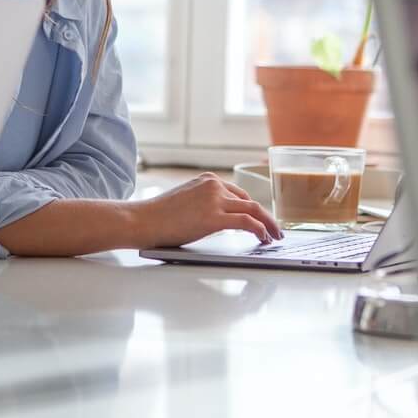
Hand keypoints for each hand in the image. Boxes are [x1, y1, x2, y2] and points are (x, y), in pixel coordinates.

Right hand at [131, 173, 280, 247]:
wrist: (142, 220)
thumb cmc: (157, 216)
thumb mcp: (185, 201)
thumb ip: (203, 203)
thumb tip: (218, 219)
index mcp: (207, 180)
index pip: (238, 193)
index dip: (252, 208)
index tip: (260, 219)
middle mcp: (214, 185)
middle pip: (250, 200)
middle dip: (266, 216)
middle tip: (276, 229)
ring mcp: (215, 199)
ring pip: (253, 209)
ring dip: (268, 224)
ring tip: (275, 236)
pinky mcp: (214, 216)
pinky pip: (246, 221)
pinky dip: (259, 229)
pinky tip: (263, 237)